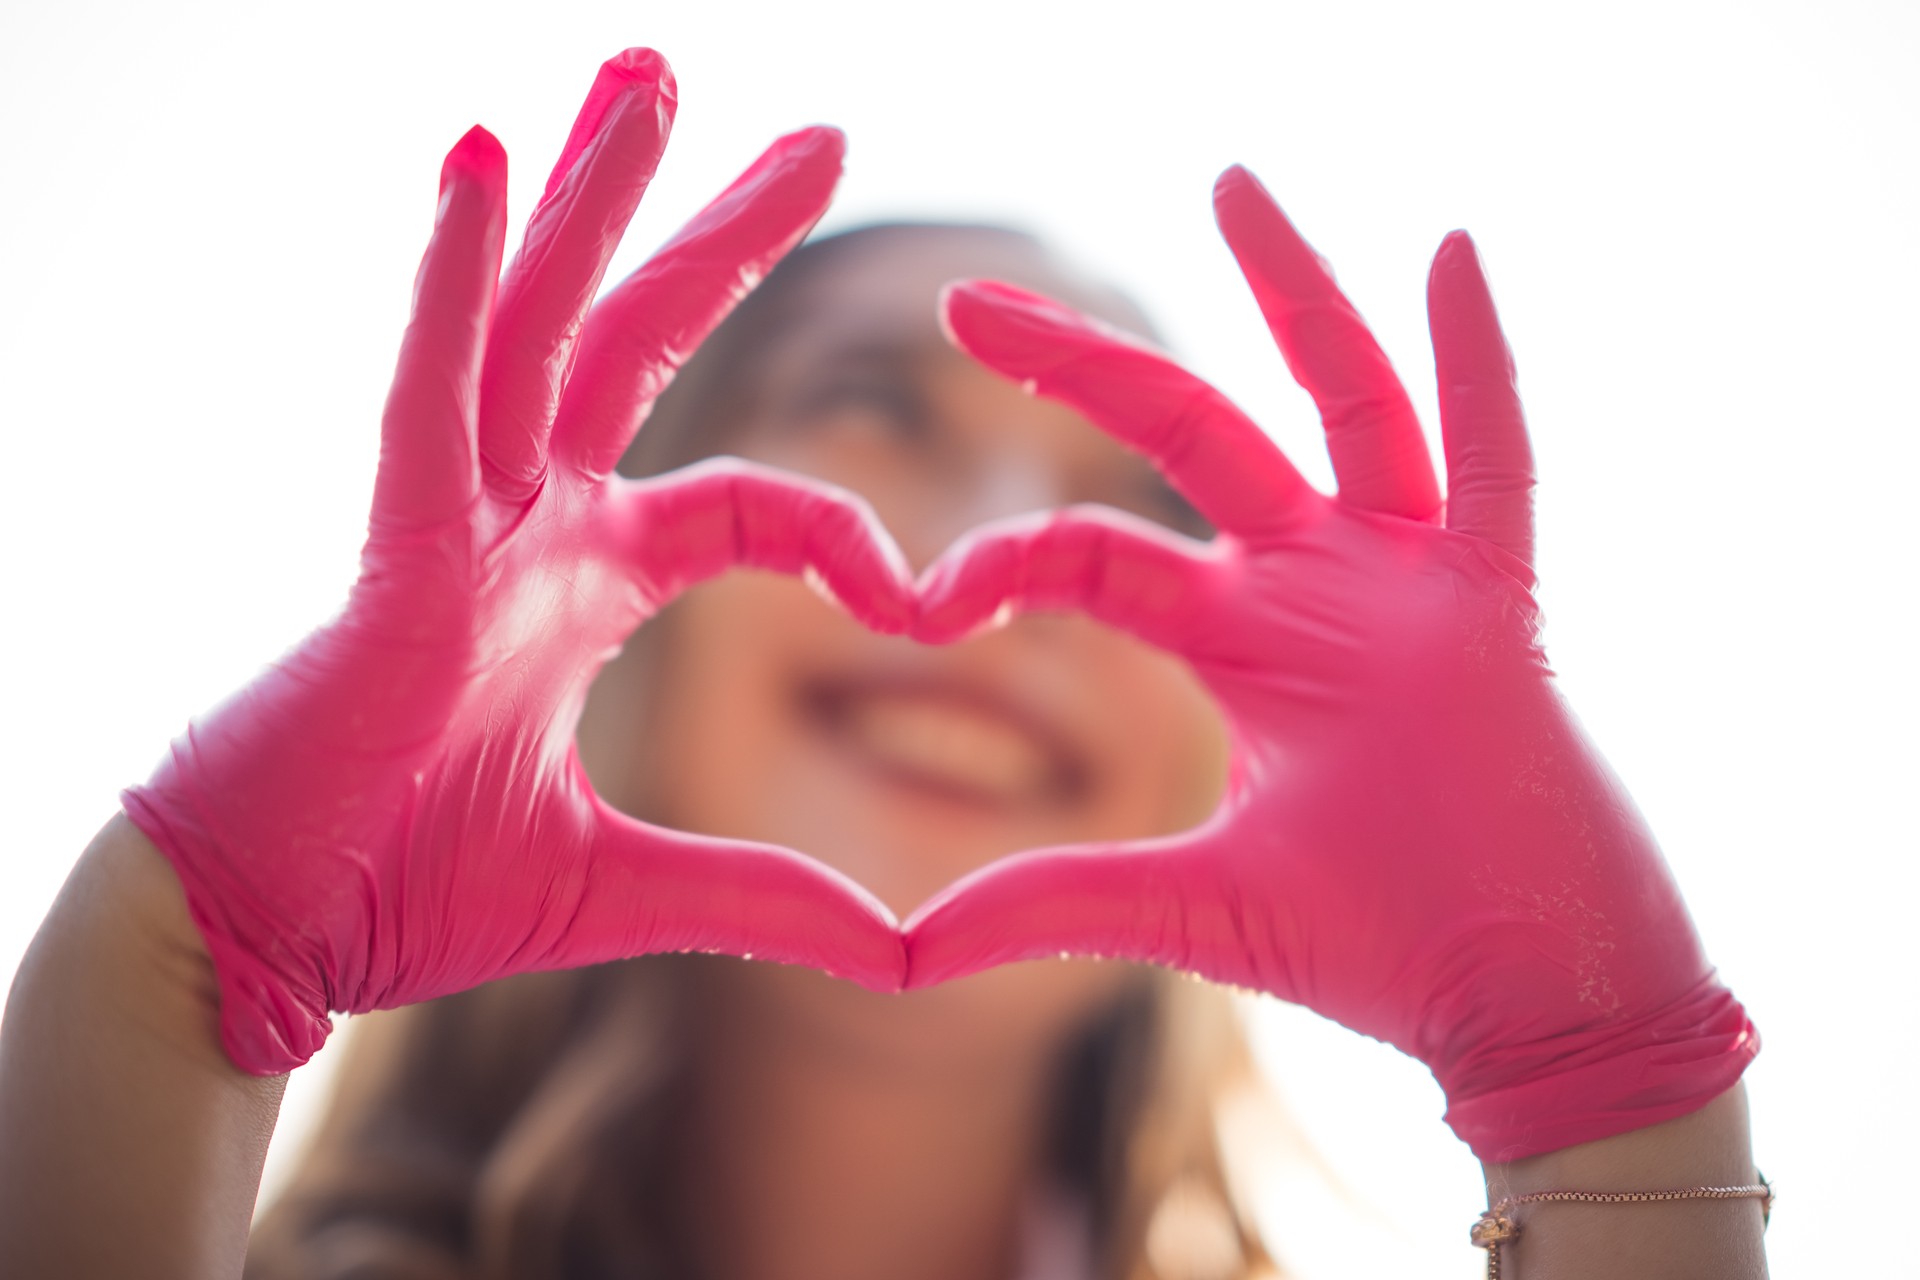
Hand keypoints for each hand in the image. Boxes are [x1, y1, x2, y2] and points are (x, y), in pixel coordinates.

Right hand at [121, 50, 913, 1074]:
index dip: (843, 536)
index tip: (939, 591)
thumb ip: (760, 896)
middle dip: (719, 236)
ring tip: (652, 77)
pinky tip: (486, 158)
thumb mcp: (626, 885)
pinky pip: (429, 386)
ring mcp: (452, 520)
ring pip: (537, 323)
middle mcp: (523, 524)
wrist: (272, 935)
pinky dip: (455, 276)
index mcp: (580, 585)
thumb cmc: (412, 892)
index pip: (743, 504)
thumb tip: (896, 949)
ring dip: (592, 195)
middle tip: (818, 136)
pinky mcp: (390, 548)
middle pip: (638, 345)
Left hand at [903, 167, 1756, 1159]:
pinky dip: (1480, 358)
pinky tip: (1451, 251)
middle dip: (1083, 363)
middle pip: (1193, 433)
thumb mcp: (1192, 906)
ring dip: (1289, 291)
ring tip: (1225, 184)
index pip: (1096, 552)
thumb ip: (1053, 899)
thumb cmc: (1375, 946)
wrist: (1525, 1001)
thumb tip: (902, 952)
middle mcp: (1317, 587)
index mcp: (1240, 643)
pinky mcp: (1497, 609)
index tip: (914, 595)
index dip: (1004, 555)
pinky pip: (1494, 461)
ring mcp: (1409, 584)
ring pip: (1343, 401)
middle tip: (967, 298)